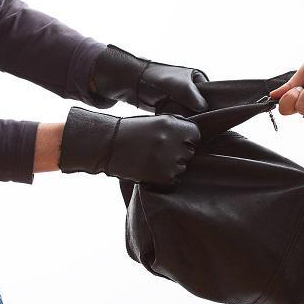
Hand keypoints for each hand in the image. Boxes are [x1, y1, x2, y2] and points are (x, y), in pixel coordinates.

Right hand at [58, 107, 199, 185]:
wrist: (108, 146)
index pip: (195, 135)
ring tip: (151, 161)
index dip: (186, 139)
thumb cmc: (130, 132)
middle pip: (189, 152)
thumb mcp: (155, 121)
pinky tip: (150, 171)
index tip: (175, 141)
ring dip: (170, 167)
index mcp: (173, 125)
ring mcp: (169, 161)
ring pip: (182, 168)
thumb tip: (193, 135)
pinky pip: (173, 181)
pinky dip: (164, 180)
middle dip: (178, 153)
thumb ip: (176, 126)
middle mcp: (174, 142)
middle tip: (158, 152)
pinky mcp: (163, 177)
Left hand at [91, 45, 208, 115]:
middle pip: (202, 108)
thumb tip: (205, 110)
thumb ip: (194, 96)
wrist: (132, 82)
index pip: (212, 96)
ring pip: (191, 115)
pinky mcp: (172, 109)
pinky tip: (174, 123)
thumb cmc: (156, 78)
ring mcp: (181, 100)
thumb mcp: (179, 86)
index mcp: (198, 78)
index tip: (206, 116)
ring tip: (179, 120)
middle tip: (190, 119)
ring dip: (186, 119)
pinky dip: (178, 122)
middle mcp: (192, 89)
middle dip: (196, 114)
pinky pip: (180, 119)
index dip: (210, 107)